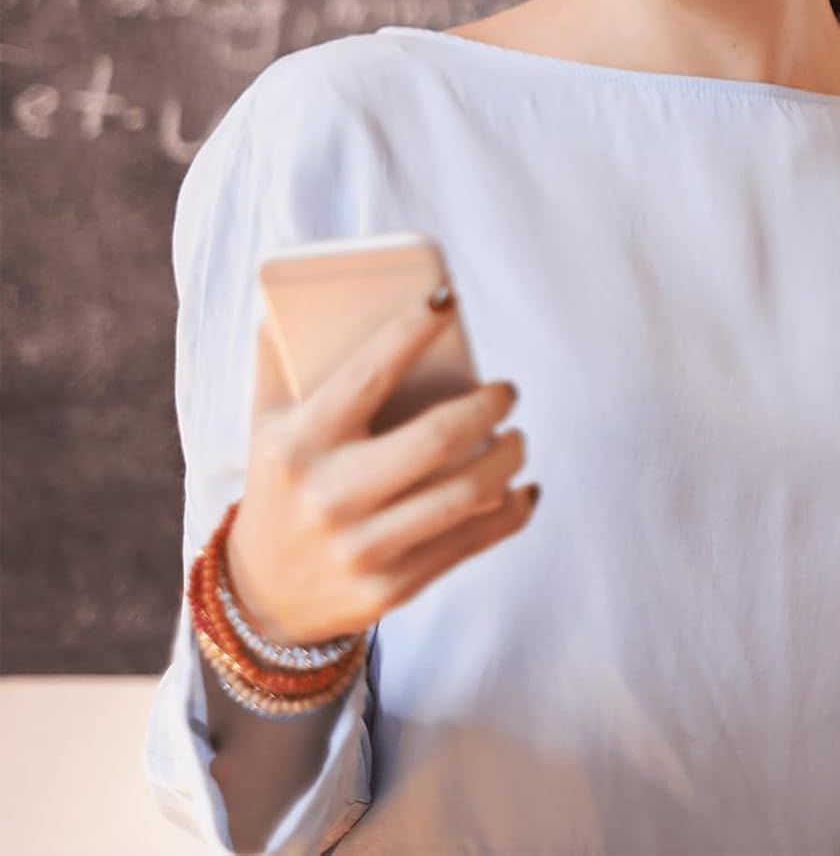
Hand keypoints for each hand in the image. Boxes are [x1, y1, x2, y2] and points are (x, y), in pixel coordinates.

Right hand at [227, 290, 536, 644]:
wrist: (262, 597)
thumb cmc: (280, 485)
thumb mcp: (265, 424)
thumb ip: (278, 360)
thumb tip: (289, 298)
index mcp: (298, 445)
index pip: (367, 374)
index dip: (411, 330)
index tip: (447, 300)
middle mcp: (329, 496)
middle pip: (437, 438)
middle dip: (488, 406)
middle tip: (507, 391)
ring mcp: (362, 548)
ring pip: (465, 493)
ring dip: (508, 457)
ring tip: (516, 437)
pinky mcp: (391, 588)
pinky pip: (471, 541)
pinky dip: (510, 510)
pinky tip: (522, 490)